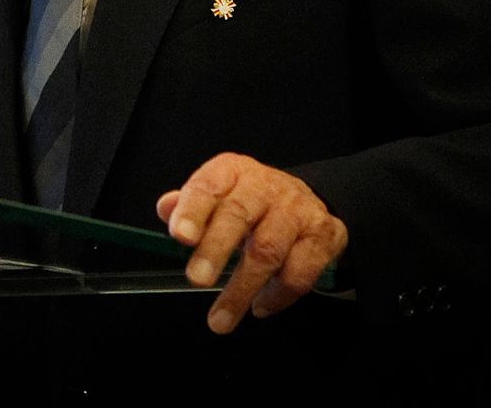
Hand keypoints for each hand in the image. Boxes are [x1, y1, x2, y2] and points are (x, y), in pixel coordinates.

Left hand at [155, 152, 346, 334]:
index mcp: (233, 171)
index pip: (209, 186)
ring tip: (221, 318)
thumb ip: (191, 204)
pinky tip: (260, 307)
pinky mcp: (324, 235)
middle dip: (215, 250)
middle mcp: (265, 186)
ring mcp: (297, 210)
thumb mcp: (219, 196)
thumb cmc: (250, 204)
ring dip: (243, 288)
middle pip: (239, 216)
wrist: (306, 202)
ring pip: (269, 251)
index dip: (193, 210)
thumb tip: (166, 209)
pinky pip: (300, 272)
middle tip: (196, 280)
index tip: (180, 236)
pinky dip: (277, 296)